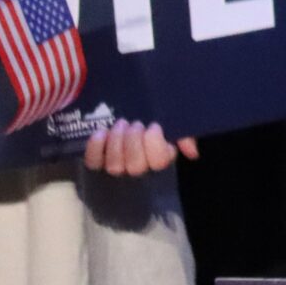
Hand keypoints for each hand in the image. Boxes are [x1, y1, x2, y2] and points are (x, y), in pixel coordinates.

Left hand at [82, 121, 199, 177]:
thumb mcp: (171, 126)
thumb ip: (185, 136)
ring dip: (117, 141)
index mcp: (158, 158)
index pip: (159, 162)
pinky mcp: (95, 163)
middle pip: (136, 166)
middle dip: (134, 141)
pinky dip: (96, 147)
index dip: (155, 144)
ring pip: (115, 165)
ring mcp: (115, 167)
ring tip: (121, 124)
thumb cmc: (149, 124)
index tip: (154, 126)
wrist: (123, 115)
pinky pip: (93, 162)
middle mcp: (137, 168)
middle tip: (135, 124)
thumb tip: (192, 153)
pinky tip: (101, 133)